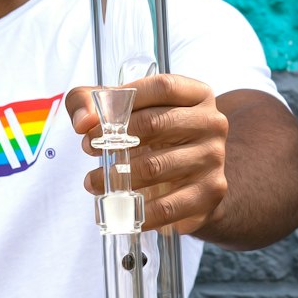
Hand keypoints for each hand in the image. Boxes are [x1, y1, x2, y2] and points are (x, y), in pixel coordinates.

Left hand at [66, 73, 227, 235]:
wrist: (192, 177)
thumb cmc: (153, 135)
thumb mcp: (124, 110)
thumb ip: (91, 101)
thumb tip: (83, 121)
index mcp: (197, 95)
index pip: (163, 87)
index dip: (125, 100)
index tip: (95, 120)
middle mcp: (212, 123)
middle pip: (156, 123)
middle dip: (115, 138)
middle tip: (89, 149)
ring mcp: (214, 158)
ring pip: (156, 166)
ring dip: (117, 176)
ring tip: (93, 182)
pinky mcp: (210, 192)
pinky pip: (167, 205)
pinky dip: (137, 210)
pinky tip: (119, 208)